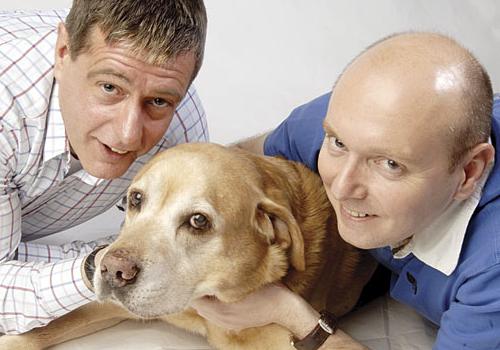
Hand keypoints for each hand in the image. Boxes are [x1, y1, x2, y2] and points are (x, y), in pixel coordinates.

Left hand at [190, 283, 317, 332]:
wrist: (285, 308)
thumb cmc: (268, 291)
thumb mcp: (245, 279)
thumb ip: (226, 276)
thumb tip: (209, 267)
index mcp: (220, 309)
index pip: (195, 298)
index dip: (193, 284)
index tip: (196, 272)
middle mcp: (220, 319)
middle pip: (198, 305)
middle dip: (199, 291)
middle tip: (202, 276)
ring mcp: (227, 324)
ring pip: (206, 311)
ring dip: (206, 299)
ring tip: (212, 284)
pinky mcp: (233, 325)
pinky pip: (215, 316)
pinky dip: (214, 306)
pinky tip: (222, 296)